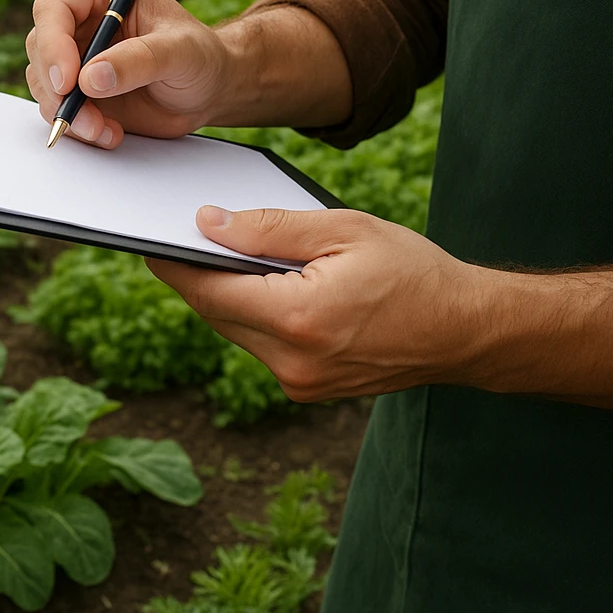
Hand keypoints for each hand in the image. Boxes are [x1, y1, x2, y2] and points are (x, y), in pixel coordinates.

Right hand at [26, 0, 230, 147]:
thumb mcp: (181, 52)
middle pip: (40, 48)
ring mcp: (74, 56)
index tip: (68, 82)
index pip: (54, 8)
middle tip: (87, 118)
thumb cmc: (201, 57)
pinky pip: (57, 108)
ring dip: (67, 113)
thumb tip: (91, 78)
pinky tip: (110, 133)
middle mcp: (80, 19)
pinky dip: (76, 127)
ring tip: (105, 130)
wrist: (209, 90)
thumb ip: (140, 60)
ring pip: (43, 83)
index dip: (53, 45)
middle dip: (57, 89)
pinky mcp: (77, 90)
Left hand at [147, 206, 485, 402]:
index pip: (208, 290)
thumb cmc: (412, 271)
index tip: (147, 239)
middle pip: (215, 311)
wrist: (466, 332)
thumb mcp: (342, 230)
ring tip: (226, 254)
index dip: (173, 263)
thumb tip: (208, 224)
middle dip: (196, 274)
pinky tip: (264, 286)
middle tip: (183, 237)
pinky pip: (259, 345)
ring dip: (225, 294)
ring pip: (235, 330)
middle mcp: (291, 362)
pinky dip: (253, 313)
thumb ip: (268, 228)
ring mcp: (299, 383)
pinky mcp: (307, 389)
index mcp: (298, 318)